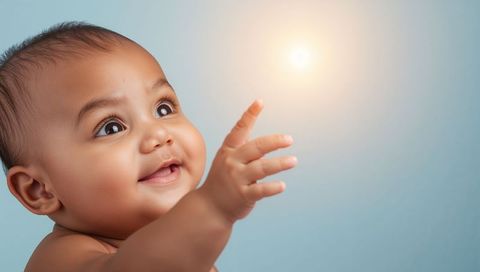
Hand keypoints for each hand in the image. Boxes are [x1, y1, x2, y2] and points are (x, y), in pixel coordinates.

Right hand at [201, 99, 296, 222]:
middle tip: (289, 140)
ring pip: (262, 167)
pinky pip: (261, 190)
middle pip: (256, 147)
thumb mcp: (228, 160)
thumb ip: (246, 150)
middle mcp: (232, 162)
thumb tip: (270, 141)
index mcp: (229, 150)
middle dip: (274, 142)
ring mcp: (237, 179)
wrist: (210, 206)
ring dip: (279, 163)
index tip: (260, 102)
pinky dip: (272, 188)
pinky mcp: (243, 195)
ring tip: (293, 161)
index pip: (239, 129)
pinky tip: (282, 185)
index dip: (249, 115)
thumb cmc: (223, 180)